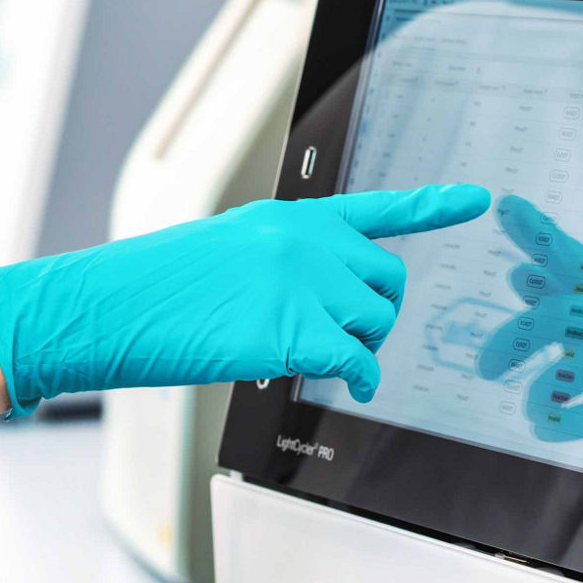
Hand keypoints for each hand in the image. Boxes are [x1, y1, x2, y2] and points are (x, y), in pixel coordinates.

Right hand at [0, 184, 490, 415]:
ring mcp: (301, 282)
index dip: (431, 205)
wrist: (109, 306)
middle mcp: (305, 241)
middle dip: (378, 311)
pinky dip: (362, 377)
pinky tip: (350, 383)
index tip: (474, 198)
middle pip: (388, 278)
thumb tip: (316, 292)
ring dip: (363, 346)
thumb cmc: (153, 285)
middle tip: (348, 336)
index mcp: (290, 218)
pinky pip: (358, 359)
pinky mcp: (291, 329)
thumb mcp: (225, 249)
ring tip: (323, 356)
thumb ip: (281, 258)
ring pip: (376, 321)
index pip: (375, 209)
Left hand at [479, 195, 582, 458]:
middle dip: (512, 339)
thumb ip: (560, 303)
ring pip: (574, 369)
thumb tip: (517, 272)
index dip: (539, 233)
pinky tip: (544, 427)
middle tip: (482, 369)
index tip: (504, 203)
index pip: (575, 258)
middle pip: (560, 315)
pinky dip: (556, 424)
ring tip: (532, 407)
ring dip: (538, 393)